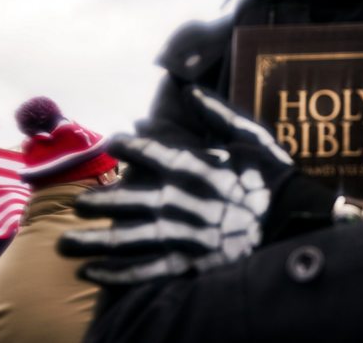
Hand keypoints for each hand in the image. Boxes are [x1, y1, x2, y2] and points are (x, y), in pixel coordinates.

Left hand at [59, 87, 294, 284]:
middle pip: (128, 199)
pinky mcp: (190, 260)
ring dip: (94, 240)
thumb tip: (191, 90)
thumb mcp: (253, 136)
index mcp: (196, 167)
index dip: (127, 145)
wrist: (296, 220)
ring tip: (65, 241)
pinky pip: (147, 269)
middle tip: (76, 204)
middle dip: (99, 201)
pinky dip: (118, 272)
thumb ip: (219, 114)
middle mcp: (182, 200)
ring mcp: (184, 233)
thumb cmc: (274, 176)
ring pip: (129, 238)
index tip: (112, 142)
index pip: (150, 152)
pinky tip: (93, 270)